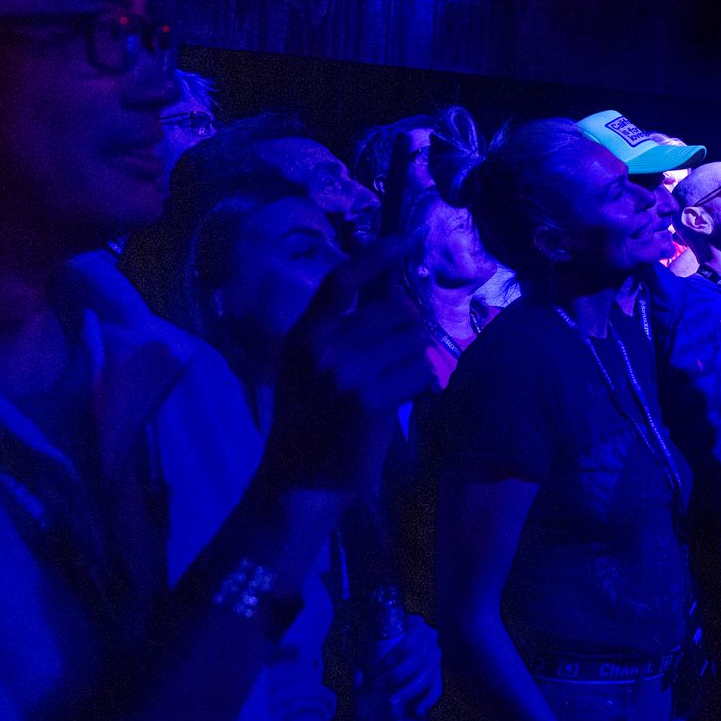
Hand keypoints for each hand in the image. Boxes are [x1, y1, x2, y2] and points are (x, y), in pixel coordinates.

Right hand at [261, 238, 436, 491]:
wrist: (299, 482)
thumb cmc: (311, 425)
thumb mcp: (310, 370)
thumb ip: (340, 334)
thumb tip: (393, 299)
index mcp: (303, 336)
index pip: (340, 282)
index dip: (375, 256)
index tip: (405, 238)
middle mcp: (321, 348)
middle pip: (395, 311)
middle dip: (408, 331)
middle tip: (398, 359)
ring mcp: (344, 374)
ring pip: (413, 340)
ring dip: (416, 359)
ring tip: (394, 383)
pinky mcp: (368, 401)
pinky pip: (419, 373)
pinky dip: (422, 385)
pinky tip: (403, 400)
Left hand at [359, 614, 442, 720]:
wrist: (393, 637)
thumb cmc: (379, 637)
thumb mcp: (368, 640)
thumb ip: (361, 657)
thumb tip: (359, 681)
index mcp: (416, 624)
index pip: (411, 640)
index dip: (397, 655)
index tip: (381, 666)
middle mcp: (430, 638)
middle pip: (419, 660)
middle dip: (398, 676)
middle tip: (379, 686)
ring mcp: (436, 655)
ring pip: (428, 676)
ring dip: (409, 692)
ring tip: (392, 703)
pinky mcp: (437, 672)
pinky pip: (436, 687)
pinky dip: (427, 701)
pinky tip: (417, 711)